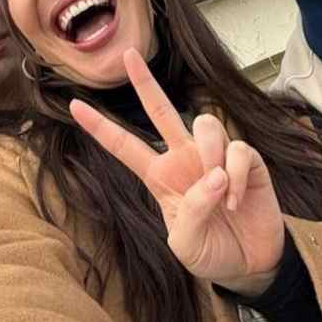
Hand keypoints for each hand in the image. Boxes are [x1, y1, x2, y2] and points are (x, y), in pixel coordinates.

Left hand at [70, 49, 284, 296]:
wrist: (248, 265)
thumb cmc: (211, 253)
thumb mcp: (184, 244)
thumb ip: (191, 210)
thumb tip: (214, 176)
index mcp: (160, 177)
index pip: (125, 146)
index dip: (100, 128)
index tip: (73, 106)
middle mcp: (185, 158)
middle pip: (161, 111)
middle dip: (145, 82)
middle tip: (128, 56)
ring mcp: (216, 157)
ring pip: (206, 125)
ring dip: (211, 155)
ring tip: (221, 193)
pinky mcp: (248, 162)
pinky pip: (239, 150)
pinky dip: (238, 177)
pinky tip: (238, 201)